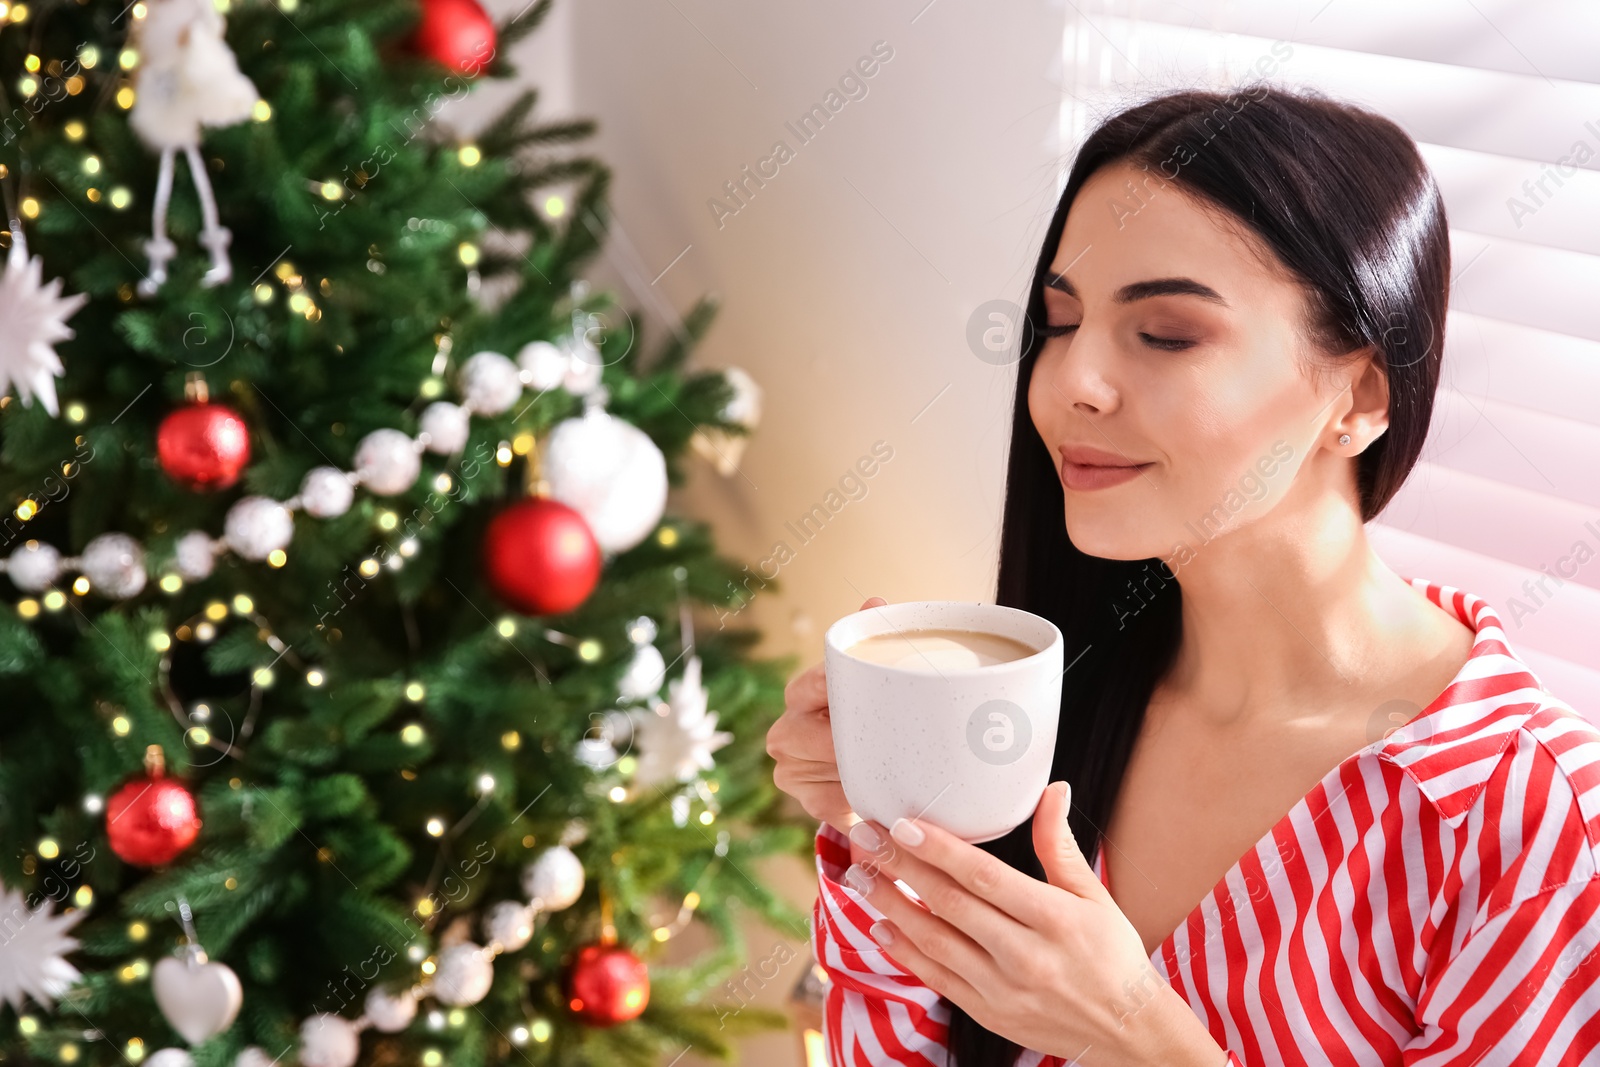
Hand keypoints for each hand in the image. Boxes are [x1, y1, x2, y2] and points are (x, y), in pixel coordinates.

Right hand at [768, 597, 885, 864]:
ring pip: (818, 771)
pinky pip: (830, 806)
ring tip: (888, 772)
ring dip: (852, 774)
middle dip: (843, 739)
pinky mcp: (807, 800)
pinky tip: (881, 805)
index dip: (832, 688)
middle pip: (806, 734)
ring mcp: (791, 768)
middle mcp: (787, 728)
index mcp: (801, 693)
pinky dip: (856, 807)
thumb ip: (873, 642)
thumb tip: (874, 603)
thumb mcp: (870, 679)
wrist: (867, 764)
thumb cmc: (868, 713)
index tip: (860, 691)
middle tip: (884, 740)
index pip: (811, 685)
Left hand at [842, 781, 1225, 1064]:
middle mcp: (1025, 955)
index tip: (903, 824)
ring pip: (934, 941)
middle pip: (950, 904)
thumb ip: (1060, 845)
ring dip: (891, 905)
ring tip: (859, 875)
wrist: (1126, 1029)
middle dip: (900, 867)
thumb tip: (1053, 790)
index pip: (984, 877)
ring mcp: (1003, 989)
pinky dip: (904, 951)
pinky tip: (880, 925)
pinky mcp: (988, 1013)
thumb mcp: (1093, 896)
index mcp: (1053, 918)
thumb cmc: (1111, 955)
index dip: (940, 849)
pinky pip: (936, 978)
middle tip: (864, 837)